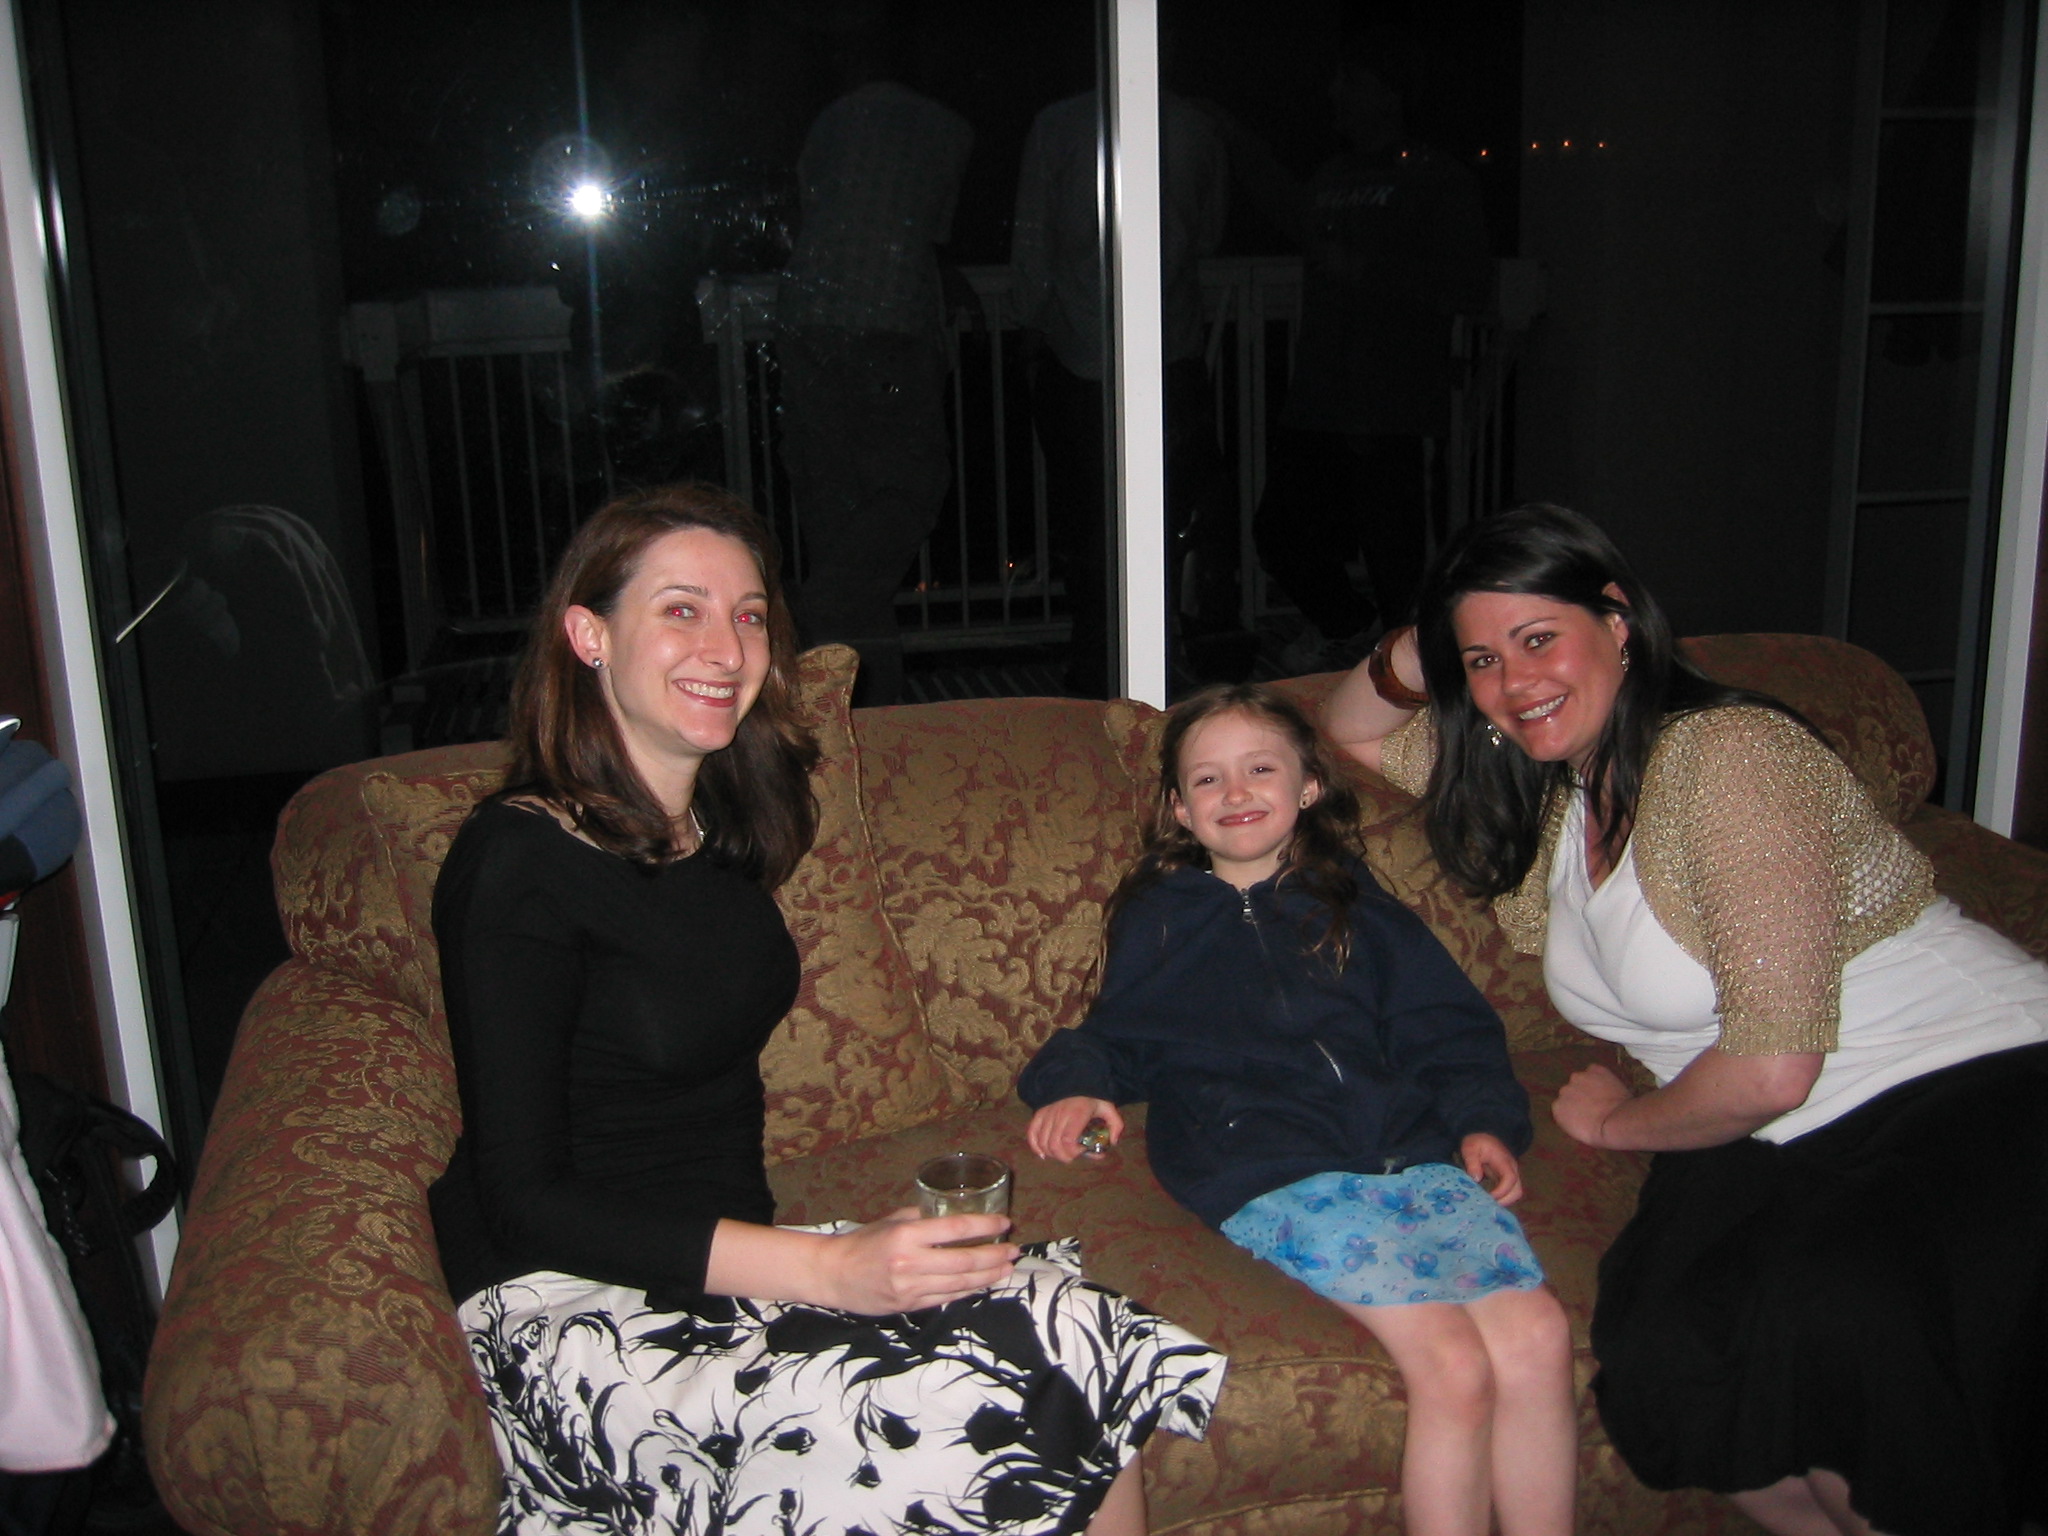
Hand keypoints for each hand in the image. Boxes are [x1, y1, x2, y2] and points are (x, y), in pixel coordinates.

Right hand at [811, 1207, 1017, 1314]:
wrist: (834, 1275)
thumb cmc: (863, 1242)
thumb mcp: (891, 1221)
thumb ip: (922, 1218)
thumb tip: (953, 1213)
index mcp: (906, 1235)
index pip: (955, 1229)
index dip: (984, 1227)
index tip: (1004, 1223)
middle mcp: (910, 1262)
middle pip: (964, 1261)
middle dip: (994, 1256)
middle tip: (1014, 1250)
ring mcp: (910, 1288)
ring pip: (960, 1284)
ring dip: (988, 1276)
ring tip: (1006, 1268)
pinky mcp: (909, 1306)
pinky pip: (947, 1298)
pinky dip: (968, 1291)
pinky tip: (983, 1284)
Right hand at [1026, 1097, 1123, 1162]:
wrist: (1075, 1078)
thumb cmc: (1092, 1097)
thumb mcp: (1108, 1108)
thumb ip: (1115, 1125)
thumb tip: (1112, 1143)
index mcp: (1077, 1113)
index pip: (1068, 1140)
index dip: (1073, 1152)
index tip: (1082, 1150)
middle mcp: (1059, 1114)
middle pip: (1054, 1144)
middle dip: (1064, 1156)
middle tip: (1074, 1155)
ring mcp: (1047, 1114)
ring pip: (1043, 1142)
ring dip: (1052, 1154)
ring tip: (1062, 1153)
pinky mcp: (1039, 1114)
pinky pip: (1032, 1134)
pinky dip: (1035, 1147)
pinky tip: (1044, 1154)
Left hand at [1460, 1132, 1524, 1205]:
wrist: (1483, 1135)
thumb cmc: (1477, 1142)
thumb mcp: (1470, 1148)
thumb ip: (1472, 1162)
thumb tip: (1477, 1179)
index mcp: (1504, 1161)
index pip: (1510, 1178)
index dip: (1502, 1191)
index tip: (1489, 1197)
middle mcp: (1511, 1169)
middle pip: (1517, 1190)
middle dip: (1504, 1201)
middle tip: (1487, 1206)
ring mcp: (1511, 1174)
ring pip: (1515, 1193)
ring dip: (1503, 1201)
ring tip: (1487, 1205)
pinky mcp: (1506, 1179)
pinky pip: (1509, 1192)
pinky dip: (1501, 1199)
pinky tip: (1488, 1201)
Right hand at [1552, 1063, 1633, 1147]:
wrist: (1616, 1121)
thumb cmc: (1597, 1134)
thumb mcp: (1577, 1132)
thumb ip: (1571, 1118)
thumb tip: (1577, 1114)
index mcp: (1557, 1107)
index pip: (1563, 1105)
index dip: (1574, 1108)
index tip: (1583, 1114)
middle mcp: (1564, 1089)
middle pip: (1570, 1090)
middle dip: (1579, 1096)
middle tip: (1594, 1105)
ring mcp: (1579, 1077)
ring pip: (1581, 1079)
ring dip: (1588, 1084)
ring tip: (1602, 1094)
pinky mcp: (1595, 1070)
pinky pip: (1594, 1070)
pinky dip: (1599, 1076)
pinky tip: (1607, 1085)